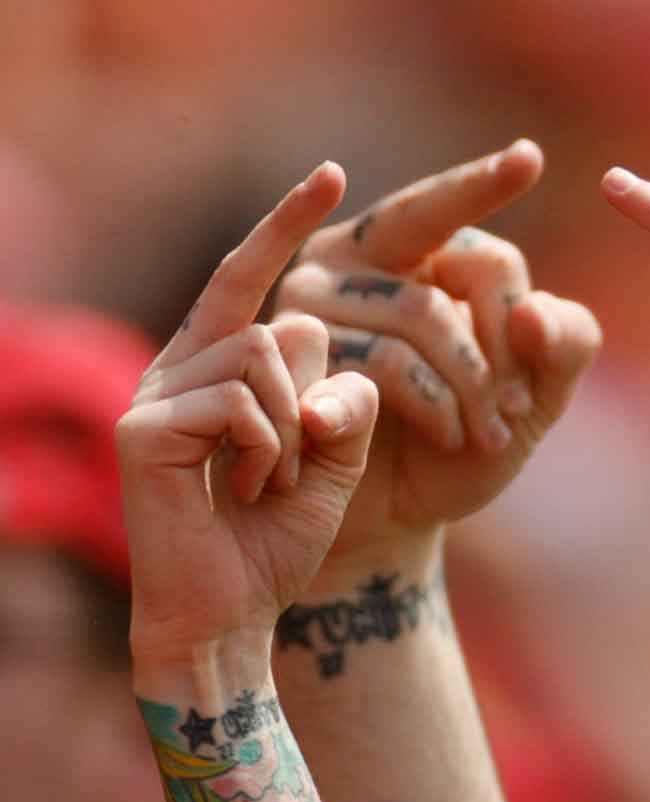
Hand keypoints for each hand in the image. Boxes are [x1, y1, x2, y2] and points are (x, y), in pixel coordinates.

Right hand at [119, 163, 378, 672]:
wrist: (232, 615)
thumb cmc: (276, 541)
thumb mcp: (332, 460)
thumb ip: (341, 395)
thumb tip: (316, 323)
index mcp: (221, 366)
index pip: (255, 279)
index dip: (289, 225)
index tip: (333, 174)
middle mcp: (181, 365)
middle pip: (280, 324)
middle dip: (316, 406)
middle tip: (293, 473)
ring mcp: (155, 389)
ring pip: (266, 358)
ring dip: (292, 436)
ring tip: (264, 485)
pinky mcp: (145, 423)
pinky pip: (242, 403)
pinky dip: (266, 453)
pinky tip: (242, 490)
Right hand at [274, 142, 600, 571]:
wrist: (397, 519)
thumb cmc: (464, 445)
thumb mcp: (537, 396)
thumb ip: (567, 344)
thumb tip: (532, 314)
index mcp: (415, 243)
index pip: (483, 248)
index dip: (517, 320)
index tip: (530, 385)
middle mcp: (353, 251)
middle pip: (448, 255)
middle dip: (497, 349)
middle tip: (516, 412)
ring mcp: (312, 293)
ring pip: (422, 313)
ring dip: (470, 389)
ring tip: (479, 437)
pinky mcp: (292, 348)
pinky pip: (385, 359)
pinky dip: (434, 407)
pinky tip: (444, 439)